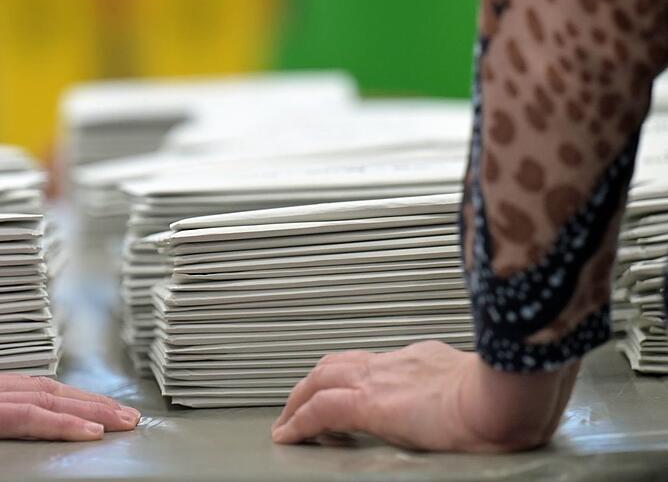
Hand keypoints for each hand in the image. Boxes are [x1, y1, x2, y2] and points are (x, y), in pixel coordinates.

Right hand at [0, 359, 139, 450]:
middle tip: (129, 416)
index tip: (99, 406)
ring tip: (123, 422)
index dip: (71, 397)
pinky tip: (89, 430)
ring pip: (50, 402)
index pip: (35, 390)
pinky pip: (27, 419)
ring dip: (92, 412)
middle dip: (94, 403)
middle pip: (53, 392)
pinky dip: (62, 423)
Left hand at [271, 341, 577, 451]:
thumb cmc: (508, 396)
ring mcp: (380, 380)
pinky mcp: (371, 404)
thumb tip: (482, 403)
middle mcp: (395, 364)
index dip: (353, 375)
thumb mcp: (483, 385)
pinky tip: (287, 435)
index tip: (348, 388)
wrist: (505, 397)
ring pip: (320, 380)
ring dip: (299, 399)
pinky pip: (320, 410)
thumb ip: (468, 388)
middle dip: (314, 381)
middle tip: (299, 402)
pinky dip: (298, 421)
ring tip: (287, 420)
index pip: (374, 363)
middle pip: (338, 364)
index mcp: (422, 360)